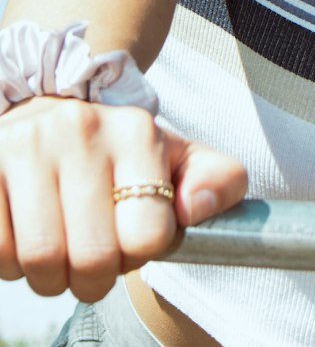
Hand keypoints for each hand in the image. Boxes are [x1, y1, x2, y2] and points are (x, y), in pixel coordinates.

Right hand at [0, 96, 246, 301]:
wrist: (46, 116)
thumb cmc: (115, 156)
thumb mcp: (174, 160)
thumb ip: (215, 181)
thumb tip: (196, 209)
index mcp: (136, 130)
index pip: (149, 235)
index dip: (139, 255)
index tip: (129, 238)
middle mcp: (81, 128)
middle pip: (94, 258)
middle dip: (93, 277)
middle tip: (88, 254)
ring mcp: (27, 144)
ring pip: (41, 262)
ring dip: (49, 275)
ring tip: (57, 244)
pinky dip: (10, 263)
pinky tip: (23, 232)